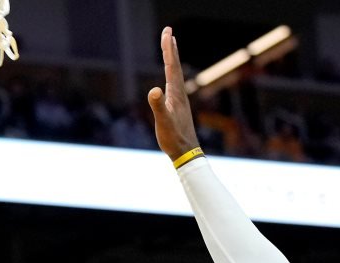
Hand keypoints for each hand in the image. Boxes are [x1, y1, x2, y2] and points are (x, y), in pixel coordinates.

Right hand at [147, 26, 200, 161]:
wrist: (186, 153)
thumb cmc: (174, 139)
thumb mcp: (163, 122)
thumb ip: (158, 106)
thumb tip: (153, 90)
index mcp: (176, 93)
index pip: (171, 66)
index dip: (168, 49)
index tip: (167, 32)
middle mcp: (179, 93)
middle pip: (174, 66)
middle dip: (171, 48)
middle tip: (168, 32)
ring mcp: (179, 100)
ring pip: (175, 74)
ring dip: (172, 59)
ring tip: (171, 47)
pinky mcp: (177, 107)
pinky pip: (173, 84)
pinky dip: (171, 74)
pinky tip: (170, 77)